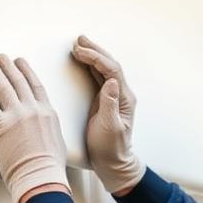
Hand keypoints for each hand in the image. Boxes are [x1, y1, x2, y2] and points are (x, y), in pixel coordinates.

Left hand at [0, 54, 69, 202]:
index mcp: (47, 112)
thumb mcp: (56, 140)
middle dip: (8, 66)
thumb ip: (47, 128)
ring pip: (3, 87)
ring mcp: (17, 115)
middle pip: (18, 81)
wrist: (41, 175)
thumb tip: (41, 128)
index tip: (20, 63)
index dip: (26, 71)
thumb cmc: (49, 165)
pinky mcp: (1, 125)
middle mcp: (32, 109)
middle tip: (0, 57)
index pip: (35, 85)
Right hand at [71, 35, 144, 194]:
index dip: (96, 57)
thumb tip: (110, 82)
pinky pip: (97, 78)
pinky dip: (89, 67)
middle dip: (95, 50)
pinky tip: (82, 61)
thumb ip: (110, 104)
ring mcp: (113, 97)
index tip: (80, 50)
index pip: (111, 70)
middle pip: (109, 65)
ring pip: (103, 70)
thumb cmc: (111, 149)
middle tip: (79, 39)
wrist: (113, 163)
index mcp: (124, 99)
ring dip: (92, 56)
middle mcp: (121, 95)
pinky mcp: (104, 102)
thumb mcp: (110, 128)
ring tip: (79, 45)